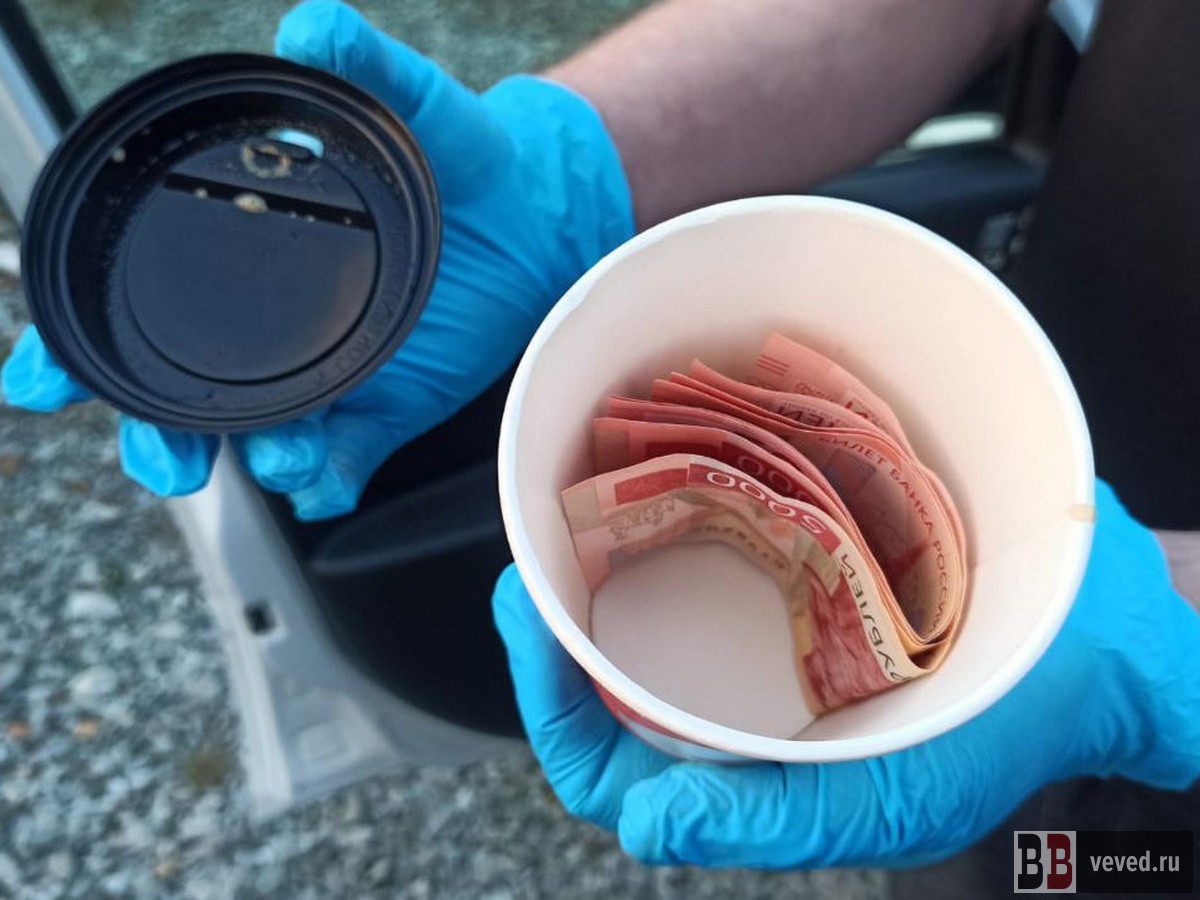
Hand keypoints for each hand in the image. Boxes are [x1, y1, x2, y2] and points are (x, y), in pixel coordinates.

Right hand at [1, 0, 631, 519]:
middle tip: (170, 456)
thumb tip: (315, 26)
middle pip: (173, 398)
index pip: (127, 301)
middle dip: (154, 433)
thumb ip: (364, 64)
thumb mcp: (408, 104)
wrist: (534, 213)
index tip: (44, 377)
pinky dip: (323, 480)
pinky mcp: (379, 412)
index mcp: (239, 252)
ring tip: (281, 454)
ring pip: (250, 442)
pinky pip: (336, 463)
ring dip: (248, 459)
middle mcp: (265, 325)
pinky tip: (323, 475)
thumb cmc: (453, 158)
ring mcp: (321, 375)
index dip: (74, 345)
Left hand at [492, 480, 1199, 867]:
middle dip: (559, 625)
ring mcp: (769, 652)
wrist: (1101, 636)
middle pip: (611, 688)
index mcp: (751, 775)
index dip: (551, 705)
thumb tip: (643, 824)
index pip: (608, 766)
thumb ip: (764, 820)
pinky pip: (712, 564)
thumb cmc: (1004, 719)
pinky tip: (661, 477)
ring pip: (652, 623)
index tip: (531, 615)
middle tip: (534, 546)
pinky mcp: (802, 593)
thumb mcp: (890, 792)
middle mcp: (746, 714)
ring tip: (573, 506)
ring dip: (603, 569)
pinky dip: (677, 521)